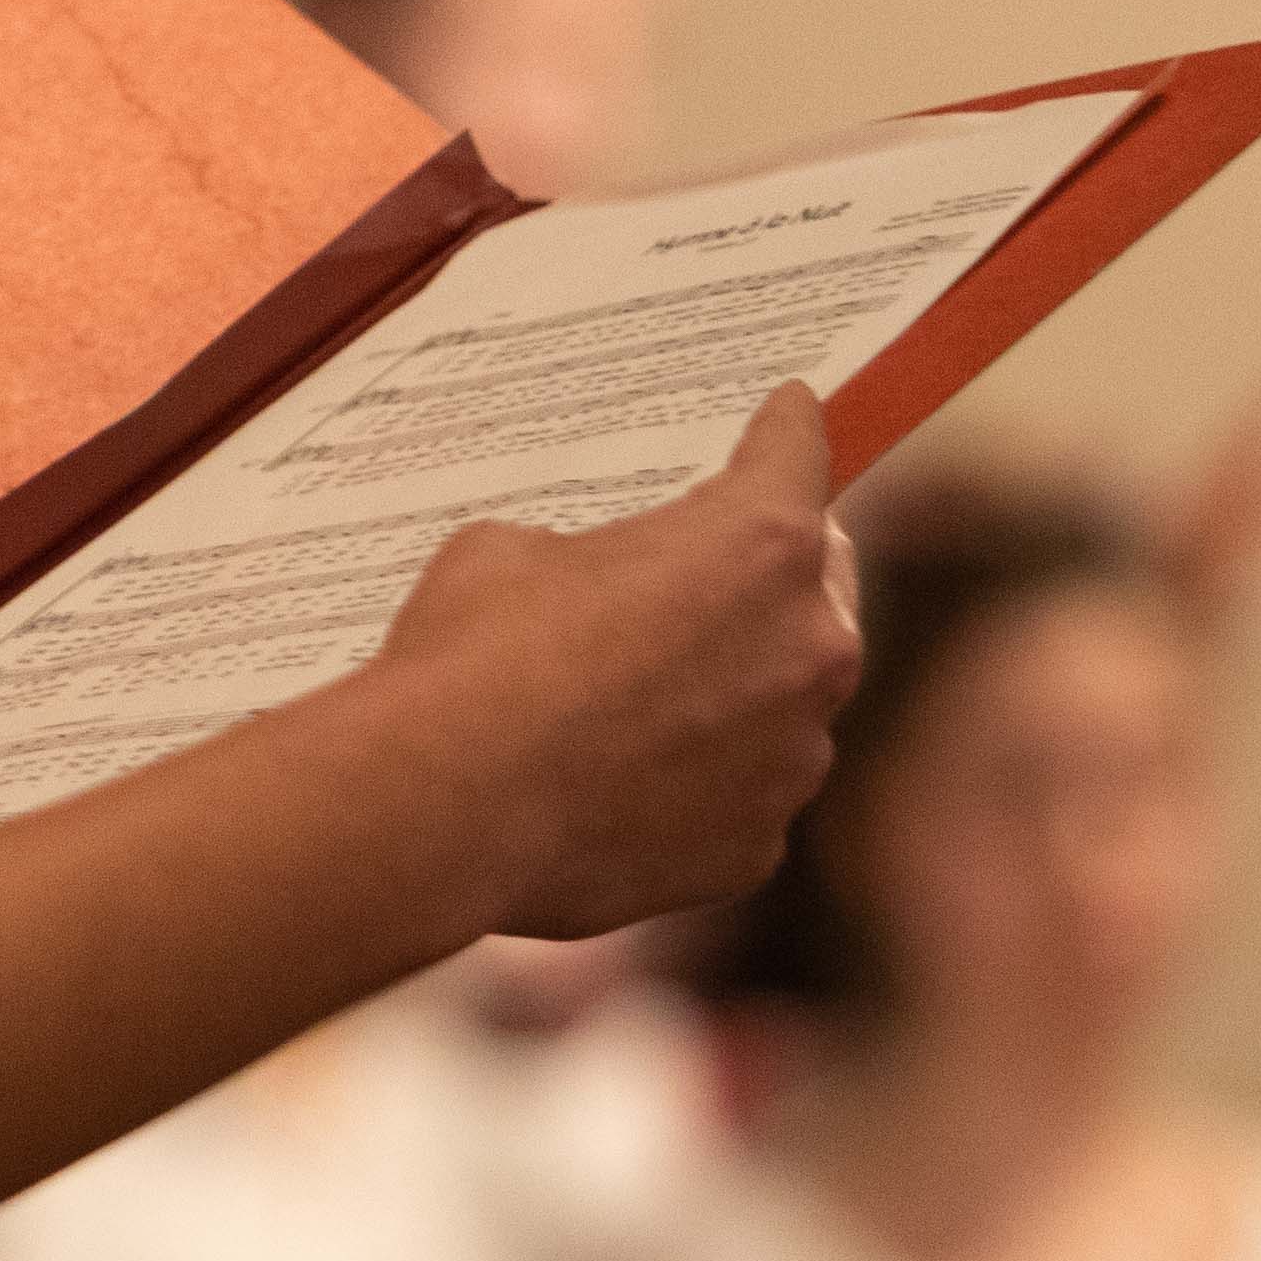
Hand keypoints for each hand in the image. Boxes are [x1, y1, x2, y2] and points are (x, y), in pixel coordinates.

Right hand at [373, 380, 859, 941]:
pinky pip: (742, 797)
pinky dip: (699, 786)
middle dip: (766, 583)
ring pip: (782, 707)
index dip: (786, 432)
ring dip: (733, 694)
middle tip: (695, 587)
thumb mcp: (517, 551)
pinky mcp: (755, 847)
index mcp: (758, 544)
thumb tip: (599, 598)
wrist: (444, 809)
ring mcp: (790, 760)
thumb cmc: (476, 657)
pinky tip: (618, 786)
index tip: (793, 413)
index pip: (794, 460)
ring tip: (632, 709)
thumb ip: (600, 559)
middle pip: (816, 591)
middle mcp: (805, 649)